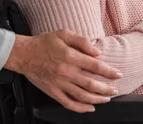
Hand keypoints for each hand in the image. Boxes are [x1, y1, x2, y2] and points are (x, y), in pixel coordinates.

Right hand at [5, 31, 121, 112]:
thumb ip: (82, 42)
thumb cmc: (44, 42)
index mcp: (70, 56)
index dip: (109, 72)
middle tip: (115, 89)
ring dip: (97, 99)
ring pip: (82, 96)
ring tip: (106, 98)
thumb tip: (97, 52)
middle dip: (106, 89)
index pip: (95, 66)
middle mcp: (66, 72)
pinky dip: (81, 108)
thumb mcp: (64, 34)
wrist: (24, 54)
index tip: (118, 74)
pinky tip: (89, 108)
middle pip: (91, 84)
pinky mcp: (52, 92)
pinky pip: (68, 103)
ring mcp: (59, 84)